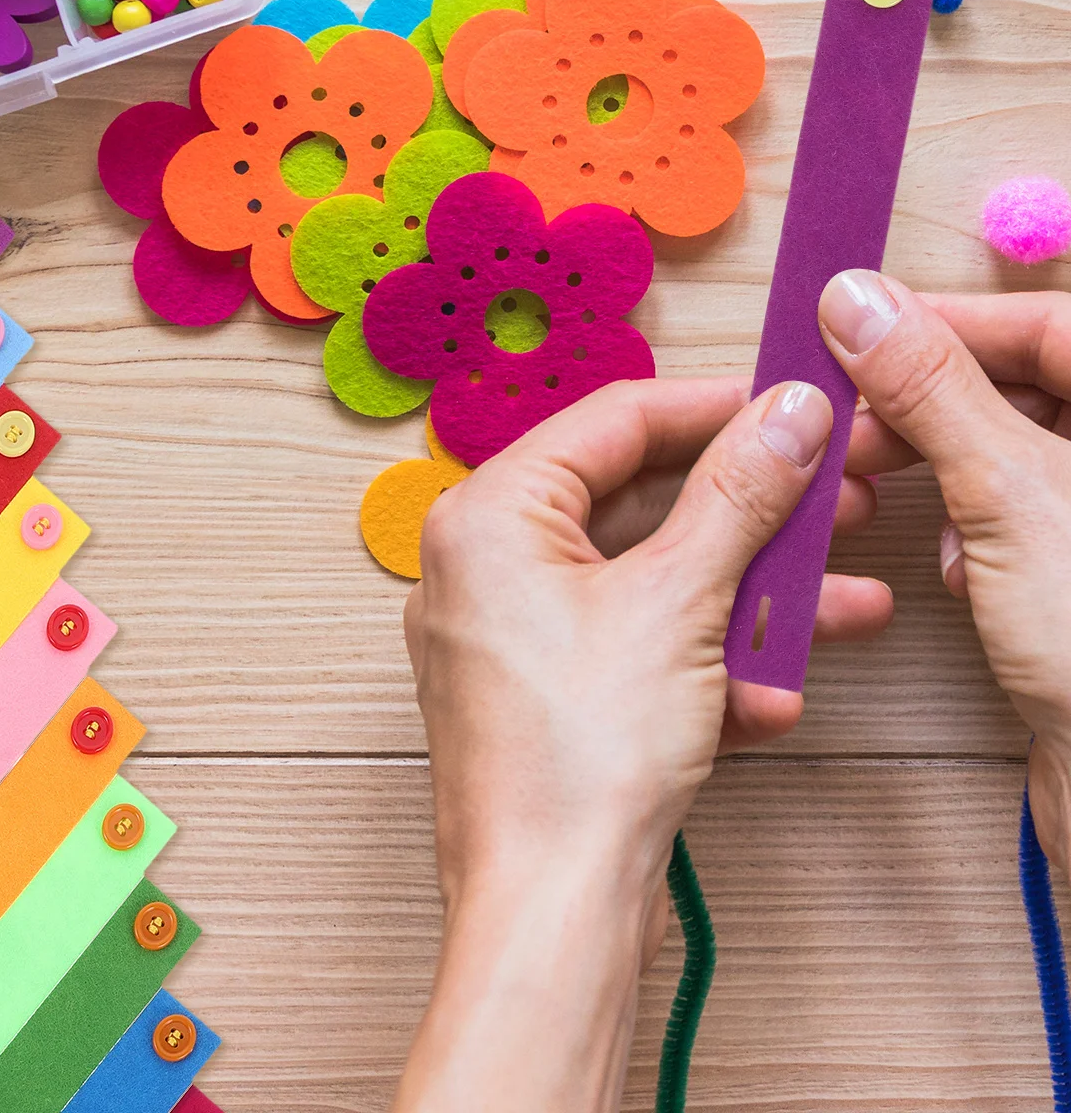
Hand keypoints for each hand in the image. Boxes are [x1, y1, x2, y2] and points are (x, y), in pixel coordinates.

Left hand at [393, 376, 892, 1112]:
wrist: (549, 912)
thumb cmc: (574, 762)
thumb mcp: (678, 603)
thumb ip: (737, 496)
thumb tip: (782, 416)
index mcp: (487, 517)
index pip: (611, 421)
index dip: (712, 408)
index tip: (789, 408)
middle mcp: (484, 566)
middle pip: (634, 503)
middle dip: (745, 515)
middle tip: (828, 503)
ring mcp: (511, 636)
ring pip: (644, 583)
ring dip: (744, 596)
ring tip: (836, 606)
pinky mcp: (544, 697)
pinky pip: (631, 649)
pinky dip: (701, 664)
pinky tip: (767, 699)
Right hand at [821, 275, 1070, 866]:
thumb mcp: (1009, 496)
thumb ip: (930, 388)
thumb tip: (857, 301)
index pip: (1053, 323)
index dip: (948, 318)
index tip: (856, 324)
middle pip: (1031, 382)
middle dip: (934, 402)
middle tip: (855, 423)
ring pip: (1018, 448)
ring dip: (948, 468)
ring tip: (896, 498)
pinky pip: (1022, 514)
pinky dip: (977, 527)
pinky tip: (963, 571)